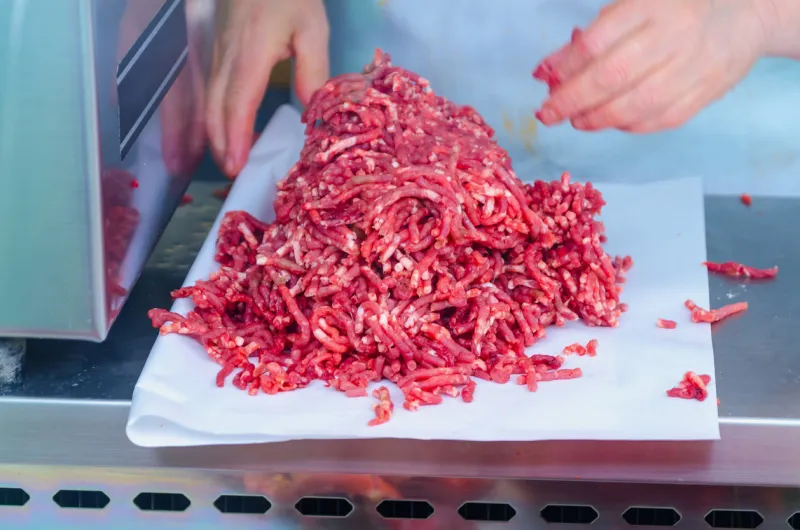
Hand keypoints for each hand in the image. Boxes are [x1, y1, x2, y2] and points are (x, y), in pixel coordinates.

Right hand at [208, 0, 328, 176]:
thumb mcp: (312, 27)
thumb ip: (312, 70)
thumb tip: (310, 111)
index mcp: (250, 53)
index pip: (237, 103)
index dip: (234, 137)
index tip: (236, 165)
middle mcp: (225, 57)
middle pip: (213, 108)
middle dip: (219, 144)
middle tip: (233, 173)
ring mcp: (215, 52)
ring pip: (205, 100)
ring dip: (210, 133)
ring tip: (225, 159)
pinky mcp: (213, 49)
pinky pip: (205, 89)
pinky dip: (209, 114)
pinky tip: (221, 127)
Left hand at [533, 0, 772, 132]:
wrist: (744, 14)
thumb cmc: (675, 9)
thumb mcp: (632, 7)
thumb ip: (593, 37)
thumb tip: (551, 70)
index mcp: (651, 5)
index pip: (598, 42)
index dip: (567, 67)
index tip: (546, 81)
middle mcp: (674, 35)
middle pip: (612, 77)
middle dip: (573, 100)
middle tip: (549, 113)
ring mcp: (694, 66)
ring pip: (636, 105)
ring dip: (597, 118)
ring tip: (577, 120)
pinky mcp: (706, 91)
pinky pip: (661, 119)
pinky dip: (629, 126)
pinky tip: (611, 122)